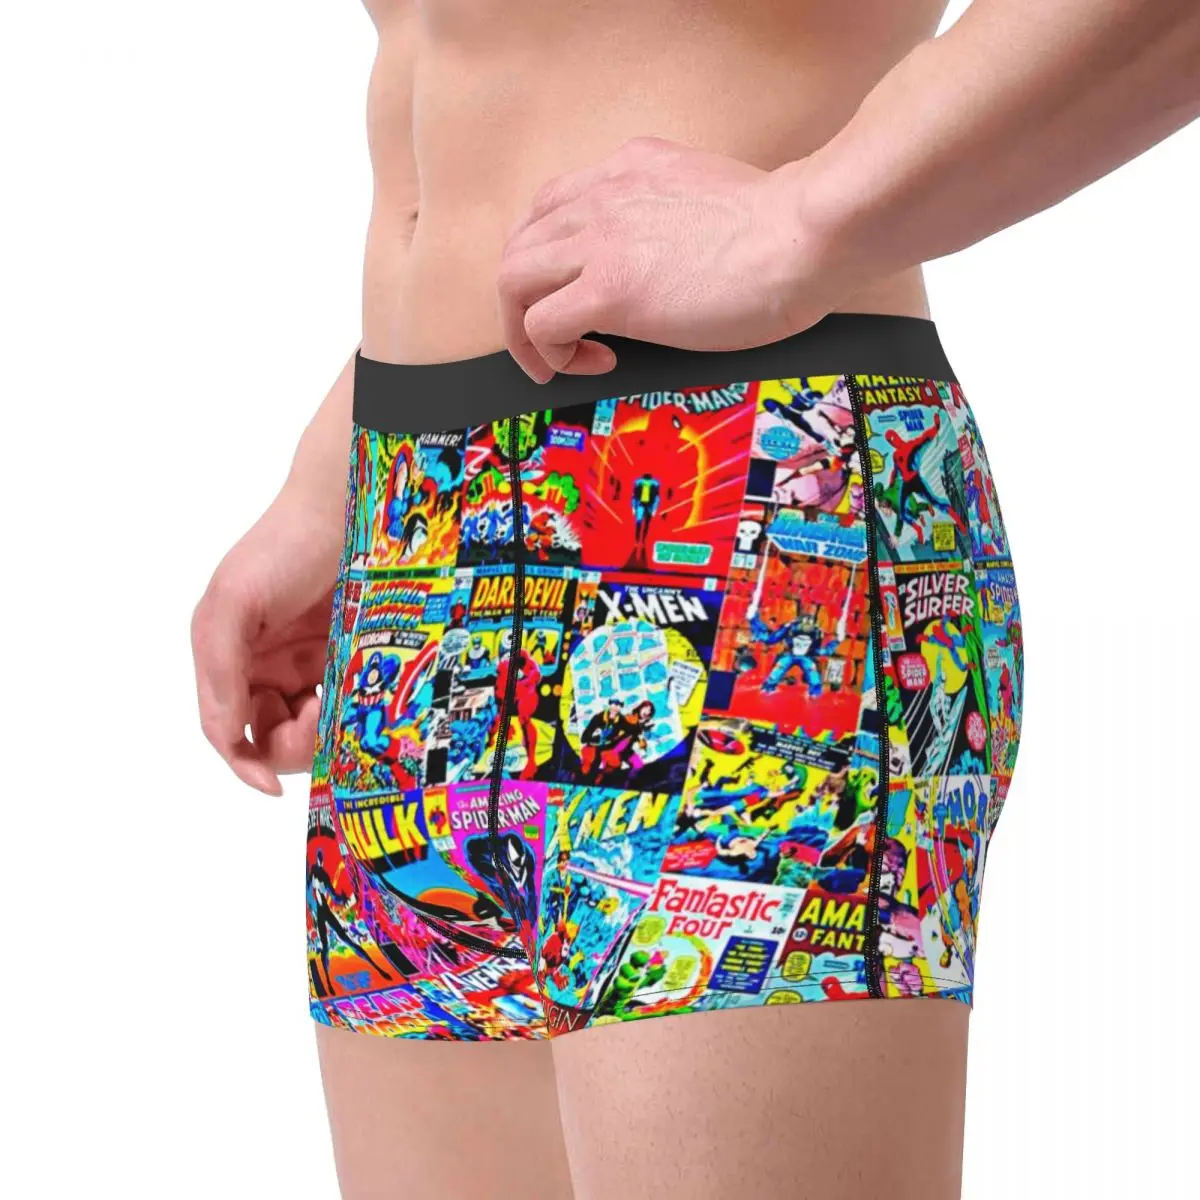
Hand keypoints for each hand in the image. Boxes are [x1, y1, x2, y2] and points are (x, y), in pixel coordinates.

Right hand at [191, 488, 342, 794]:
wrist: (347, 507)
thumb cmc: (282, 546)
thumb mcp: (234, 603)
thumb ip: (221, 669)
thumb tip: (227, 738)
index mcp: (230, 660)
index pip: (230, 732)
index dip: (247, 762)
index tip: (273, 784)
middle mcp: (268, 668)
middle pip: (274, 736)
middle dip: (293, 743)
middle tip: (319, 718)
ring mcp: (312, 663)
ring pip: (316, 727)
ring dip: (326, 731)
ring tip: (341, 703)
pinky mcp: (351, 656)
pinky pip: (350, 703)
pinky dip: (354, 713)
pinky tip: (364, 700)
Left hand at [497, 135, 836, 381]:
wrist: (806, 234)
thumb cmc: (784, 228)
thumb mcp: (710, 197)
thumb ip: (673, 215)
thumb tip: (671, 262)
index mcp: (629, 166)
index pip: (549, 204)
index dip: (546, 255)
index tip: (566, 289)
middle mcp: (603, 194)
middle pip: (519, 244)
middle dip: (523, 298)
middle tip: (552, 338)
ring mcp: (601, 240)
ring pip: (512, 280)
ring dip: (526, 329)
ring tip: (558, 361)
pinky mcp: (608, 289)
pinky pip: (541, 324)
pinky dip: (552, 351)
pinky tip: (595, 362)